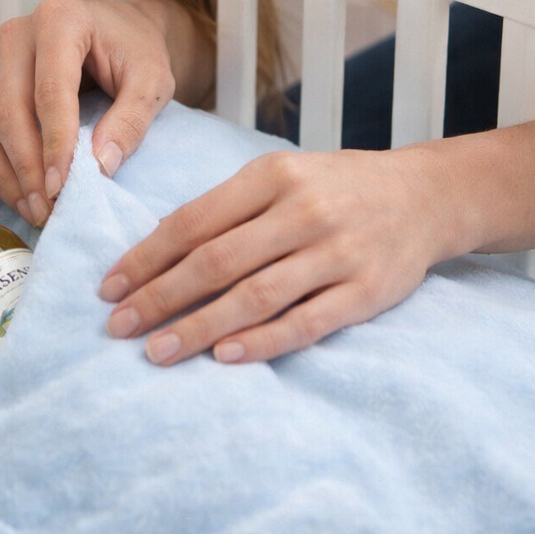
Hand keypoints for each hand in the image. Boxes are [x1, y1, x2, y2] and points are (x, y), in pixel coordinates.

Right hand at [0, 0, 176, 228]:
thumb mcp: (152, 80)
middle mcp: (16, 35)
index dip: (53, 144)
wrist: (117, 30)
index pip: (49, 91)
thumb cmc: (134, 52)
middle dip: (25, 168)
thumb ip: (132, 119)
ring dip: (2, 175)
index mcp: (59, 21)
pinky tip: (17, 194)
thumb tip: (101, 166)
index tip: (61, 188)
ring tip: (33, 210)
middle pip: (7, 111)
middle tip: (47, 209)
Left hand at [97, 146, 461, 366]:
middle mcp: (302, 211)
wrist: (426, 196)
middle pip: (216, 260)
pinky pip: (305, 323)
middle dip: (159, 297)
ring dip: (198, 326)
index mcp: (273, 175)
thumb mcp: (282, 176)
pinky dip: (262, 342)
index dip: (146, 256)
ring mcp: (336, 252)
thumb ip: (228, 207)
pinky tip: (224, 358)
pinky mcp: (365, 292)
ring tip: (156, 351)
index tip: (109, 286)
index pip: (194, 220)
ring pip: (254, 296)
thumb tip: (157, 245)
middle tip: (117, 326)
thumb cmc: (337, 188)